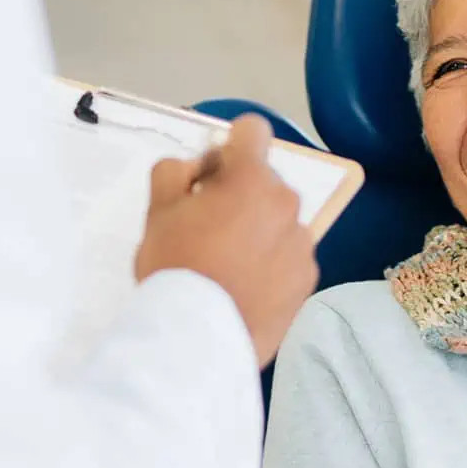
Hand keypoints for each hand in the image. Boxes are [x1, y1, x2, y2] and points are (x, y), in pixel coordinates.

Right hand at [135, 115, 318, 366]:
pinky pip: (290, 255)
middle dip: (239, 194)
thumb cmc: (175, 266)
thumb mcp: (157, 210)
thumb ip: (174, 171)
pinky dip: (272, 262)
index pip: (253, 131)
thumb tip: (198, 167)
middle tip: (208, 226)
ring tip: (227, 263)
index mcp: (251, 179)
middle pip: (264, 182)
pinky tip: (246, 285)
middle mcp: (286, 203)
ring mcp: (302, 241)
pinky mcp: (309, 276)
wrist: (200, 336)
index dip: (231, 145)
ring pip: (278, 220)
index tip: (215, 171)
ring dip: (258, 228)